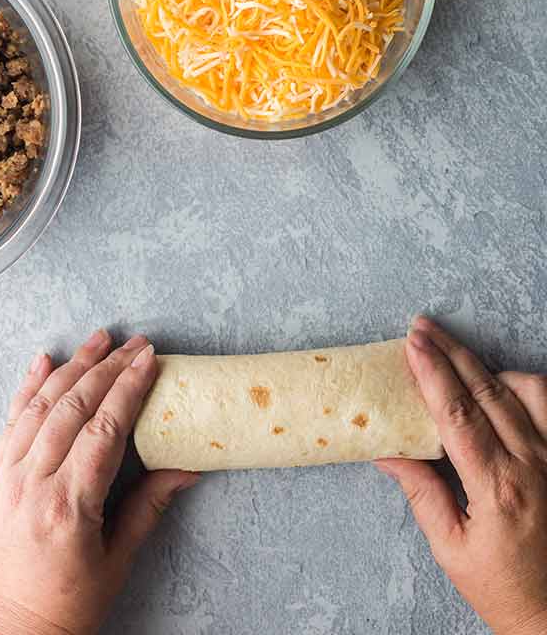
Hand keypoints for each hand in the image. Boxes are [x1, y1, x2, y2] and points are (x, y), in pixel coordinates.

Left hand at [0, 329, 197, 634]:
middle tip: (133, 343)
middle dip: (107, 368)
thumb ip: (148, 508)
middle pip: (74, 407)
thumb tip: (185, 468)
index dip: (129, 389)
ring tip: (99, 339)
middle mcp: (35, 483)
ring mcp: (10, 477)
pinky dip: (29, 387)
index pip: (104, 429)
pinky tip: (43, 362)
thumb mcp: (116, 563)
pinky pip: (12, 420)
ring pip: (42, 405)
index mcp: (69, 506)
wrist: (10, 630)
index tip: (149, 360)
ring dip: (72, 367)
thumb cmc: (66, 608)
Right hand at [377, 317, 546, 634]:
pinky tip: (502, 384)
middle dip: (450, 352)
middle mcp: (533, 467)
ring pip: (528, 391)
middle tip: (422, 327)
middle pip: (488, 390)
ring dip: (488, 367)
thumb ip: (422, 493)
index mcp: (498, 489)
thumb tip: (385, 450)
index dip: (433, 373)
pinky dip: (526, 387)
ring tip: (456, 355)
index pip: (458, 413)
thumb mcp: (452, 550)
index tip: (412, 343)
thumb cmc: (504, 589)